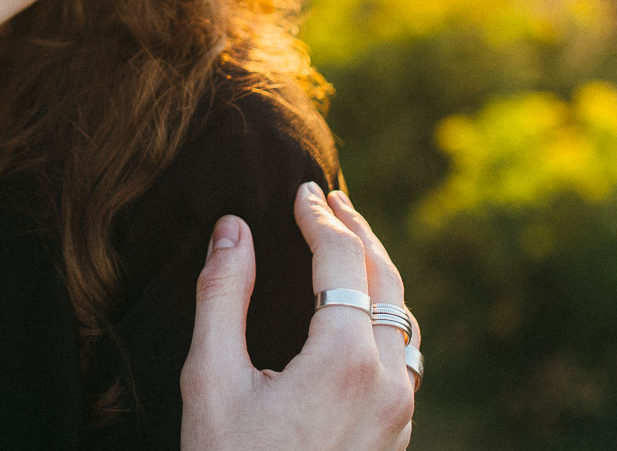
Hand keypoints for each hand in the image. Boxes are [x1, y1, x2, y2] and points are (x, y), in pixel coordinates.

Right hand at [180, 183, 417, 450]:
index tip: (302, 190)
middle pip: (388, 281)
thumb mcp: (211, 380)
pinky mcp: (396, 436)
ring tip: (349, 246)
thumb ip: (223, 296)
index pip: (344, 260)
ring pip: (405, 321)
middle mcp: (387, 381)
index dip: (322, 217)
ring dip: (378, 274)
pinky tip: (355, 315)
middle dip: (358, 233)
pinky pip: (403, 357)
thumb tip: (233, 228)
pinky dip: (383, 316)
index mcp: (344, 360)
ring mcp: (399, 413)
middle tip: (331, 202)